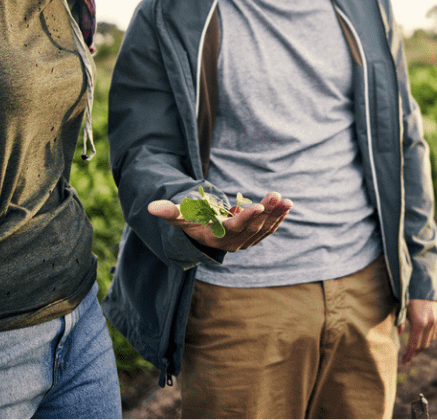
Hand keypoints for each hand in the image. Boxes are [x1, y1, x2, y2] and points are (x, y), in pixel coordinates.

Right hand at [148, 191, 291, 251]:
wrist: (203, 234)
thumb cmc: (191, 221)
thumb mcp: (180, 216)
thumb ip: (169, 211)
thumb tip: (150, 207)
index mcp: (217, 237)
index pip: (234, 229)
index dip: (247, 218)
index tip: (258, 206)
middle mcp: (234, 242)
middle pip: (253, 226)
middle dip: (266, 211)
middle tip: (276, 195)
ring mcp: (246, 241)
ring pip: (264, 228)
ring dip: (276, 214)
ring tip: (285, 199)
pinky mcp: (254, 237)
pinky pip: (269, 229)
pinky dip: (278, 218)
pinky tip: (286, 206)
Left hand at [399, 299, 436, 364]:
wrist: (422, 279)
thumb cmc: (407, 294)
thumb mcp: (400, 309)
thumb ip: (399, 323)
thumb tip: (400, 334)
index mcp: (419, 323)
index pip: (413, 345)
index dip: (408, 355)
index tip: (403, 362)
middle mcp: (430, 322)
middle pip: (424, 344)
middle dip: (415, 352)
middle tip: (408, 357)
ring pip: (431, 338)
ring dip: (423, 343)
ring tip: (415, 347)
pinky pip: (436, 329)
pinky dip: (430, 334)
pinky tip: (423, 335)